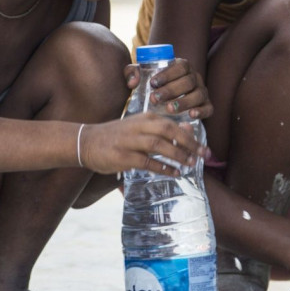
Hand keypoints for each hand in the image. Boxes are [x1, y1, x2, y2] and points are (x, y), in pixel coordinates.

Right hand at [78, 114, 205, 175]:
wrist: (86, 141)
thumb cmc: (117, 135)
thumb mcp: (140, 127)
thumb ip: (163, 128)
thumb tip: (189, 129)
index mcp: (144, 118)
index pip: (172, 123)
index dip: (189, 136)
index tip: (203, 147)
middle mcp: (138, 126)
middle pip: (168, 130)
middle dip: (188, 143)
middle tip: (202, 155)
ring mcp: (130, 141)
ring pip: (159, 145)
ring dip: (177, 155)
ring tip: (190, 164)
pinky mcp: (123, 156)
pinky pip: (147, 162)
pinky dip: (162, 167)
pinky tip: (173, 173)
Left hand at [124, 57, 213, 119]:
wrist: (164, 104)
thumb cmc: (152, 87)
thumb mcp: (141, 77)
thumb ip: (132, 73)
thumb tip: (132, 82)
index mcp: (182, 67)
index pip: (179, 67)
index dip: (168, 74)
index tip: (153, 83)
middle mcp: (195, 78)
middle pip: (188, 81)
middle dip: (171, 90)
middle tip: (154, 99)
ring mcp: (202, 92)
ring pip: (198, 95)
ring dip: (184, 102)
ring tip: (168, 109)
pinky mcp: (207, 106)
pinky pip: (208, 108)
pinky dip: (202, 111)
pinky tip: (191, 115)